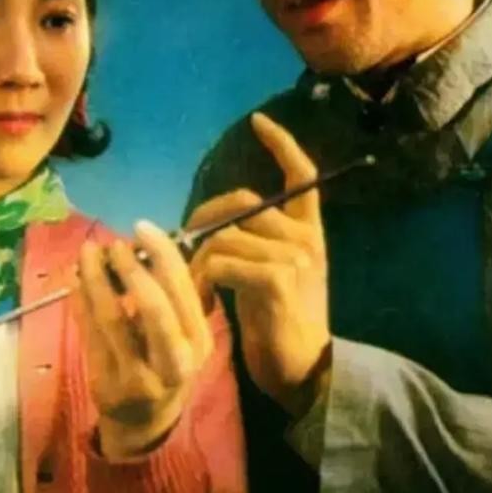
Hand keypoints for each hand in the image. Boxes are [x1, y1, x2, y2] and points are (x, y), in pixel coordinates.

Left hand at [75, 220, 213, 460]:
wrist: (146, 423)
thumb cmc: (164, 364)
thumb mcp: (180, 334)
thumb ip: (167, 295)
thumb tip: (138, 242)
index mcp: (199, 339)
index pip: (183, 289)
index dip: (162, 253)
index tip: (142, 227)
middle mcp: (177, 360)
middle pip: (154, 307)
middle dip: (131, 268)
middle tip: (114, 243)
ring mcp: (142, 376)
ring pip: (115, 318)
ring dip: (97, 279)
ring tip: (89, 252)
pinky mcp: (110, 384)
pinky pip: (91, 333)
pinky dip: (82, 301)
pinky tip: (77, 279)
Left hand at [188, 112, 329, 417]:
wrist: (302, 371)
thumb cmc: (280, 325)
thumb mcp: (270, 275)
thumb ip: (251, 244)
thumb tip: (207, 226)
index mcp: (309, 232)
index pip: (302, 175)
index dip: (281, 145)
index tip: (259, 121)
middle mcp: (306, 237)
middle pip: (240, 203)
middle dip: (202, 219)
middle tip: (182, 246)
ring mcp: (294, 256)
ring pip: (223, 236)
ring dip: (197, 261)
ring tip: (194, 287)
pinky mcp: (276, 278)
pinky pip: (221, 261)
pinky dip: (203, 280)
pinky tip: (207, 302)